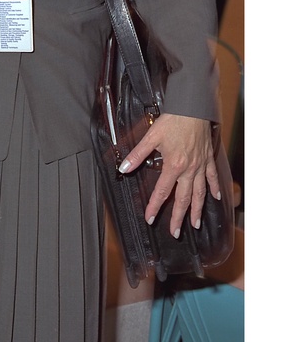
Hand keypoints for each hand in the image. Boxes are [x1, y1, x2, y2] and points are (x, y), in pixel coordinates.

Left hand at [119, 113, 219, 236]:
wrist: (193, 108)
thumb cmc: (173, 120)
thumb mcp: (151, 136)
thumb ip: (137, 154)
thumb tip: (123, 168)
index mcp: (174, 165)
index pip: (162, 192)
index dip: (154, 206)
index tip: (149, 219)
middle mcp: (189, 169)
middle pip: (183, 199)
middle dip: (178, 218)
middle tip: (175, 233)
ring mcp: (201, 166)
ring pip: (200, 193)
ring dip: (198, 210)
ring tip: (196, 224)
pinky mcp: (208, 159)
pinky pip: (212, 178)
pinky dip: (214, 188)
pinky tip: (217, 198)